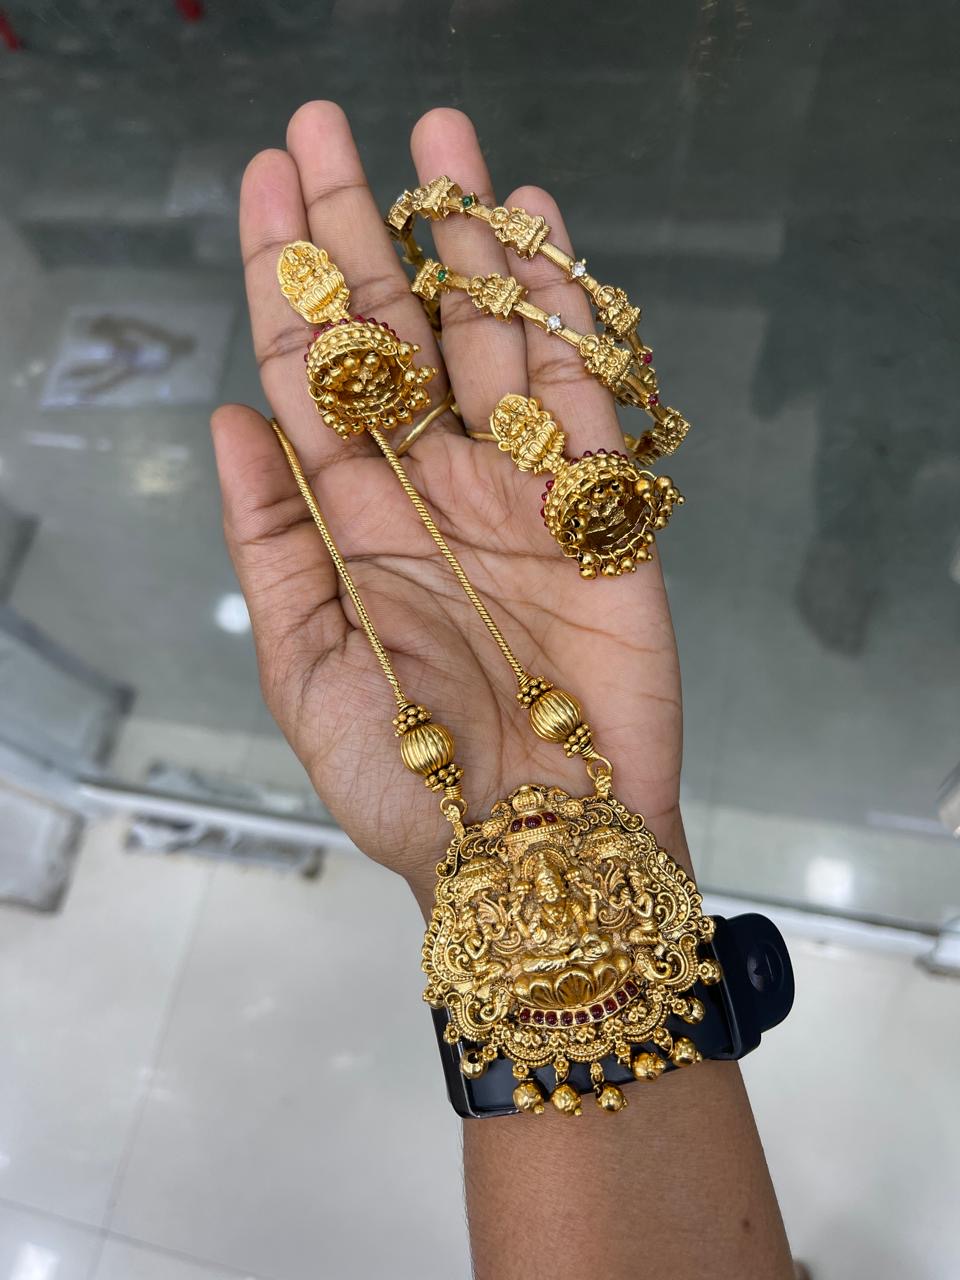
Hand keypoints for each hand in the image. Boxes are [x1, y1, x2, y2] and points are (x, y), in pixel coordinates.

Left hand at [212, 102, 684, 906]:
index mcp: (350, 523)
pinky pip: (579, 395)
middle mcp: (429, 490)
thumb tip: (230, 419)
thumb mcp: (306, 671)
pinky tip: (537, 235)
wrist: (537, 853)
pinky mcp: (598, 515)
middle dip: (359, 229)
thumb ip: (272, 542)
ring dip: (463, 243)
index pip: (308, 375)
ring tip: (443, 139)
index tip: (266, 180)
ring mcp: (516, 494)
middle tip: (333, 123)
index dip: (283, 276)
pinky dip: (560, 315)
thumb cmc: (412, 786)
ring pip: (486, 342)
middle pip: (389, 336)